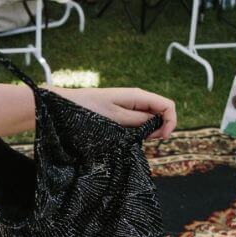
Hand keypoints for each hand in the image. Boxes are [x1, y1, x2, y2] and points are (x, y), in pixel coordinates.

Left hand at [57, 87, 176, 139]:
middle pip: (162, 112)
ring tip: (136, 139)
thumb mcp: (115, 118)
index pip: (168, 105)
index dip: (170, 122)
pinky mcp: (122, 113)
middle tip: (146, 141)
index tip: (160, 138)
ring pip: (151, 118)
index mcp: (138, 95)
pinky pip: (139, 121)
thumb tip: (158, 124)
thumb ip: (139, 120)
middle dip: (160, 128)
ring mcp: (130, 106)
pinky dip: (139, 131)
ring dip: (150, 131)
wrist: (65, 106)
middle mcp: (137, 99)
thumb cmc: (87, 110)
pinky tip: (129, 137)